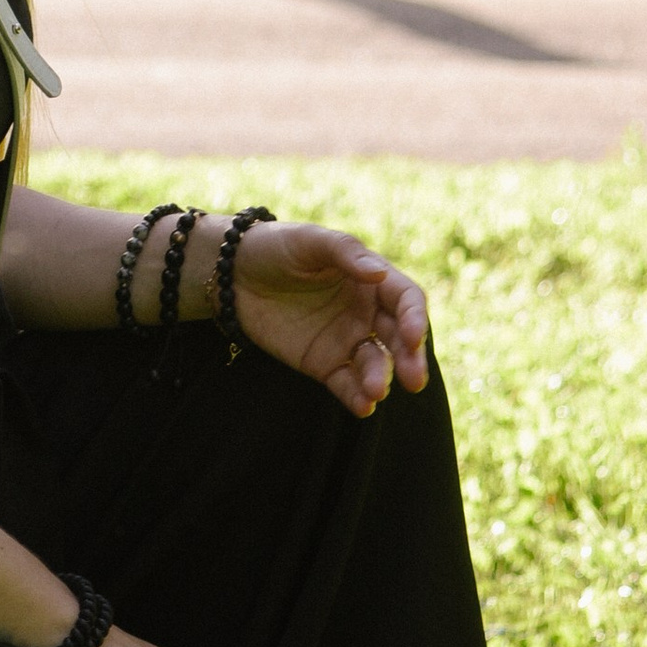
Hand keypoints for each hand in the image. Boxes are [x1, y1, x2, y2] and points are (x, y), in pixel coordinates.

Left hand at [231, 220, 428, 415]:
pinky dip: (357, 397)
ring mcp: (346, 340)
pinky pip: (346, 384)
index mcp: (370, 279)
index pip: (406, 300)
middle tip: (415, 379)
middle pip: (399, 338)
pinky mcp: (324, 364)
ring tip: (375, 391)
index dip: (414, 318)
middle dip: (410, 358)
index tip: (412, 335)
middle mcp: (366, 312)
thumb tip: (379, 273)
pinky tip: (363, 406)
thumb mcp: (310, 240)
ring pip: (374, 364)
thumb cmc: (275, 247)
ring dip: (379, 379)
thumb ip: (345, 253)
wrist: (231, 274)